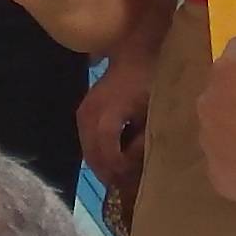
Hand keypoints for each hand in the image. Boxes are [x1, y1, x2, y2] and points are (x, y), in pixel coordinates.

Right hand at [77, 50, 154, 198]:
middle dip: (111, 174)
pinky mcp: (84, 112)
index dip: (121, 171)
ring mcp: (83, 114)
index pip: (108, 157)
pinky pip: (88, 141)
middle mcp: (88, 118)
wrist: (136, 51)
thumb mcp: (152, 110)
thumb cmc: (150, 78)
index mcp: (105, 118)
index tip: (138, 176)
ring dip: (104, 165)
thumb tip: (137, 162)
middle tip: (129, 185)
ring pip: (88, 152)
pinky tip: (116, 157)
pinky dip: (100, 153)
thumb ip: (144, 139)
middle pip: (94, 158)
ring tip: (123, 174)